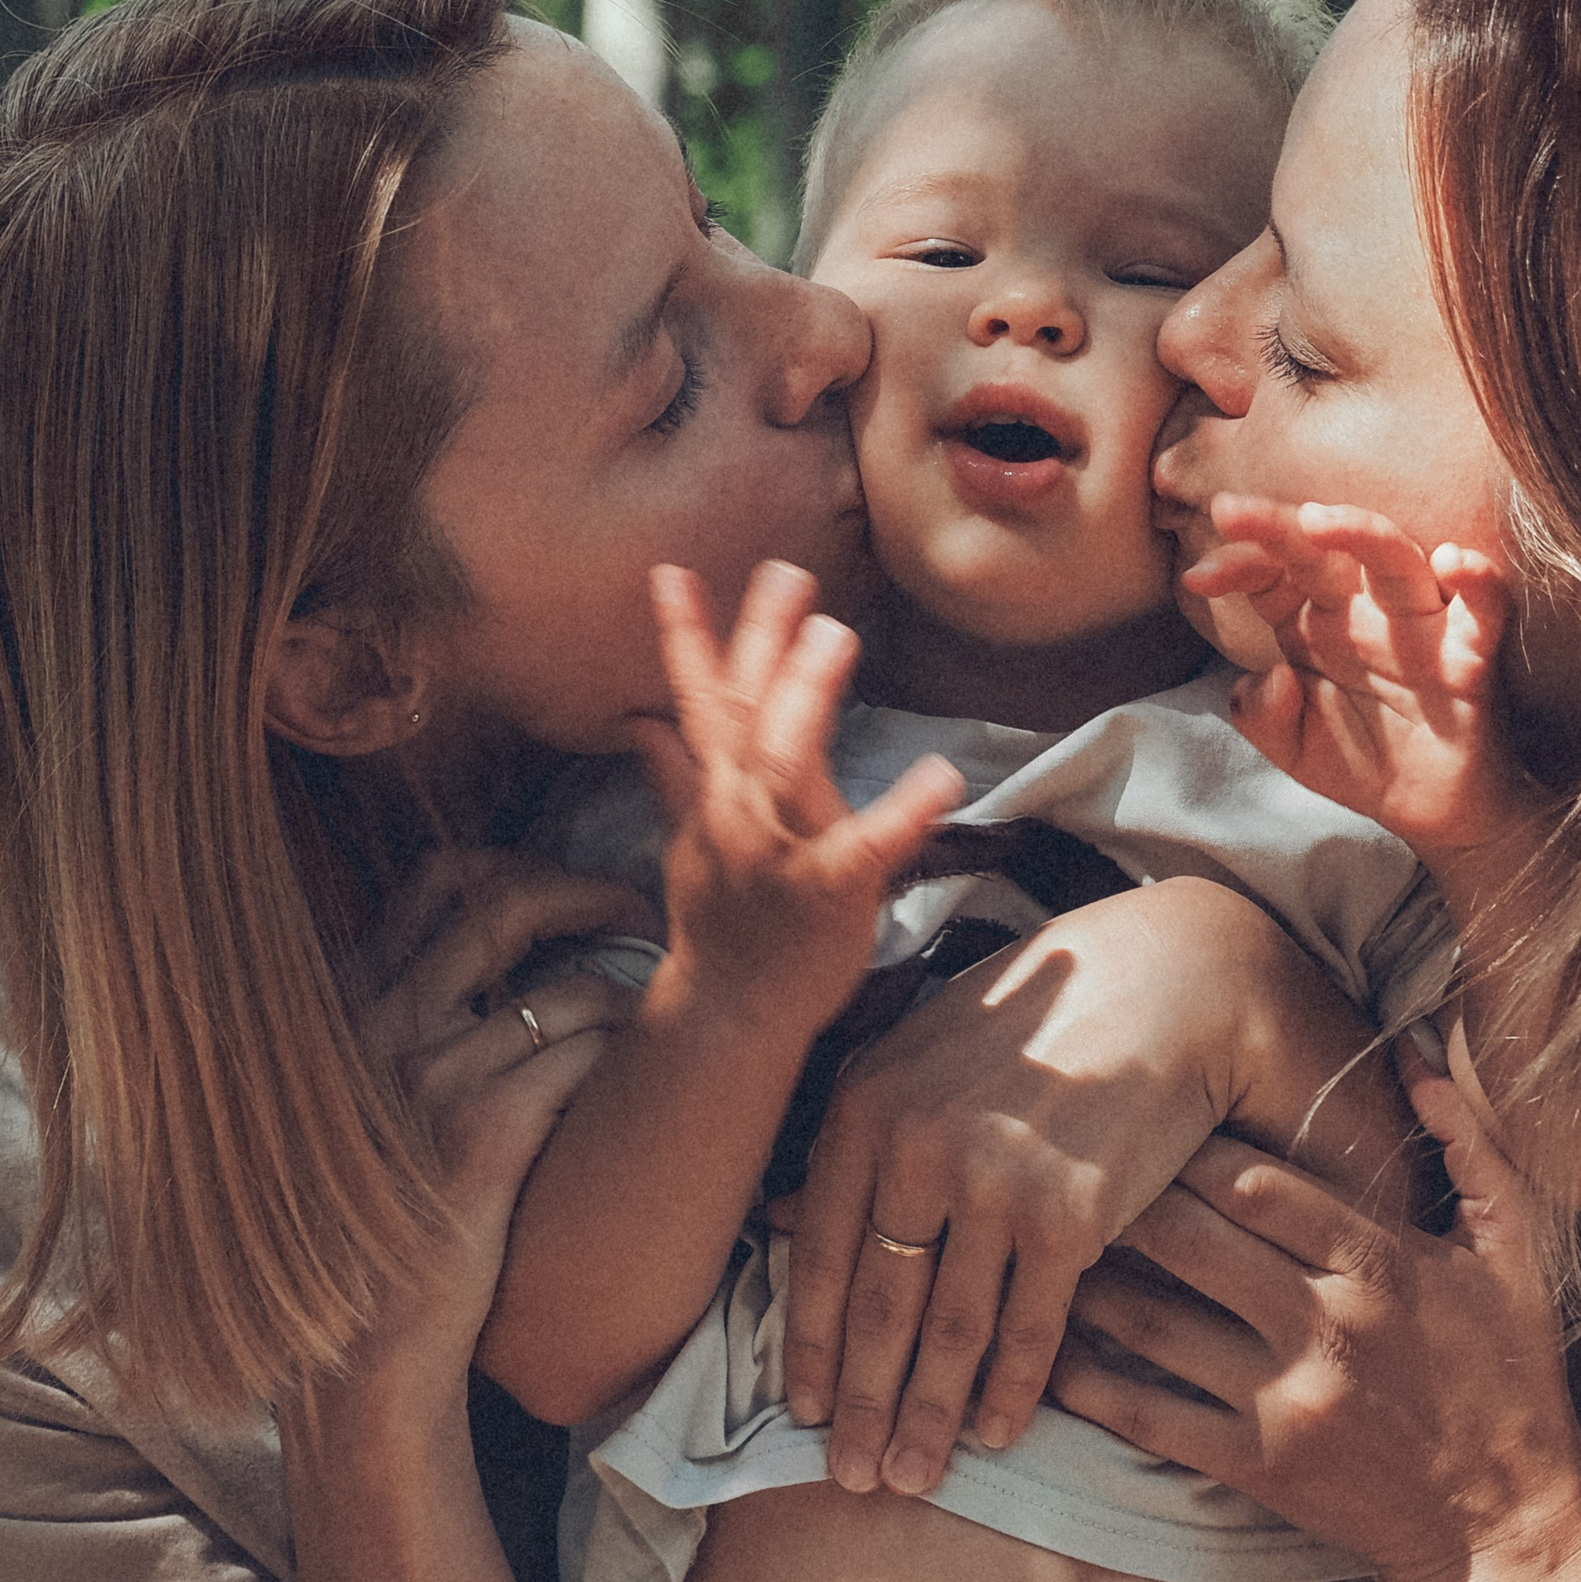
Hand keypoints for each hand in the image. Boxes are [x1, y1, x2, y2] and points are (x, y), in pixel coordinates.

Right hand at [343, 852, 641, 1391]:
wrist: (360, 1351)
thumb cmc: (377, 1233)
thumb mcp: (368, 1110)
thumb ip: (408, 1032)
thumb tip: (494, 977)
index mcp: (348, 1006)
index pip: (436, 881)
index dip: (520, 867)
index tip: (574, 893)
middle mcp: (378, 1023)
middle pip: (503, 901)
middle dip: (589, 894)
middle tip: (638, 918)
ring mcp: (427, 1075)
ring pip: (567, 990)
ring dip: (626, 1000)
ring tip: (653, 1028)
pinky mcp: (481, 1132)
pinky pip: (583, 1058)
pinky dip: (622, 1062)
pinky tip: (635, 1093)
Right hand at [637, 559, 960, 1038]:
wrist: (729, 1010)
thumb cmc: (724, 920)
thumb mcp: (690, 838)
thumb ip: (675, 774)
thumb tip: (639, 722)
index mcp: (716, 792)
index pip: (697, 700)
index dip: (686, 635)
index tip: (674, 570)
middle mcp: (739, 810)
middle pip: (744, 712)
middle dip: (762, 640)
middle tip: (789, 572)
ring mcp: (779, 850)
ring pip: (786, 762)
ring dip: (808, 696)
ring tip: (836, 634)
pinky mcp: (827, 891)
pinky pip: (868, 845)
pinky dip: (902, 809)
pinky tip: (940, 774)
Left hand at [779, 876, 1312, 1498]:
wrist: (1161, 986)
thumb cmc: (1034, 1019)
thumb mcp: (922, 1051)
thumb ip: (858, 1132)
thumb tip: (777, 1216)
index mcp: (867, 1103)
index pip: (820, 1251)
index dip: (810, 1345)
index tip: (804, 1412)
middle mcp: (919, 1145)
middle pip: (878, 1306)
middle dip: (862, 1404)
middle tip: (851, 1477)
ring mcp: (995, 1182)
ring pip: (949, 1331)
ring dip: (929, 1417)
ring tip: (914, 1478)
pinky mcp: (1072, 1214)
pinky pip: (1031, 1326)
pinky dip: (1011, 1391)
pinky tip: (997, 1432)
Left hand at [1050, 1059, 1580, 1581]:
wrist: (1511, 1530)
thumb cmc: (1512, 1379)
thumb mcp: (1515, 1251)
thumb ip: (1469, 1143)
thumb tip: (1414, 1052)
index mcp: (1382, 1264)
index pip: (1260, 1184)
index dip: (1192, 1146)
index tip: (1152, 1118)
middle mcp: (1327, 1326)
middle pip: (1192, 1239)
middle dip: (1125, 1195)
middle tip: (1071, 1164)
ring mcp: (1286, 1401)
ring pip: (1156, 1322)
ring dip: (1089, 1278)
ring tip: (1044, 1240)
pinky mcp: (1258, 1467)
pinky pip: (1150, 1415)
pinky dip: (1089, 1380)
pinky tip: (1049, 1347)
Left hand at [1183, 494, 1528, 860]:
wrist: (1428, 812)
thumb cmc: (1361, 762)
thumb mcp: (1290, 745)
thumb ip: (1262, 716)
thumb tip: (1268, 678)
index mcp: (1315, 622)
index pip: (1273, 572)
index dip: (1237, 563)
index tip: (1199, 577)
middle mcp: (1363, 611)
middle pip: (1323, 550)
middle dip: (1276, 526)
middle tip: (1229, 511)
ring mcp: (1419, 628)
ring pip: (1397, 560)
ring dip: (1361, 532)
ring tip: (1317, 519)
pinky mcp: (1469, 656)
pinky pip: (1484, 608)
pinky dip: (1478, 582)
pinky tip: (1454, 561)